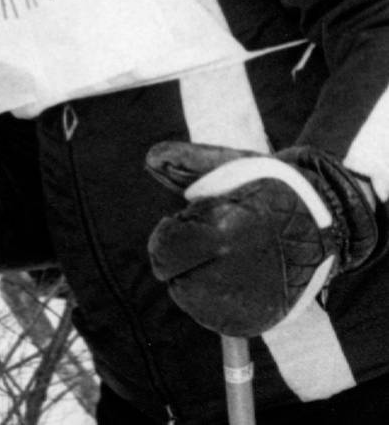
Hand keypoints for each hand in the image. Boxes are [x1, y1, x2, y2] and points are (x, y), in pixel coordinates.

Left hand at [146, 141, 378, 336]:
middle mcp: (233, 273)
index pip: (165, 248)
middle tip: (206, 240)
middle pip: (174, 276)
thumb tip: (150, 159)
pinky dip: (211, 300)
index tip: (184, 220)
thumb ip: (185, 162)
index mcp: (222, 235)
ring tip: (220, 257)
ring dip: (192, 277)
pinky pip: (215, 319)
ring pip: (189, 298)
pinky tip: (226, 279)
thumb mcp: (230, 164)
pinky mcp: (258, 319)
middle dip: (180, 255)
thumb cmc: (271, 187)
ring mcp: (247, 301)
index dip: (169, 232)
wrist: (327, 218)